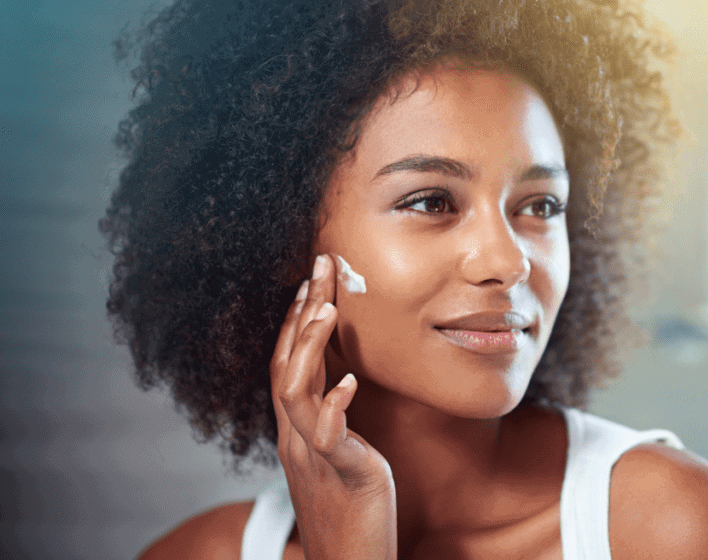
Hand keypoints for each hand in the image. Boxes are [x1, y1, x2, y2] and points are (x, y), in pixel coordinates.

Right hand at [270, 254, 397, 559]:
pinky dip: (334, 406)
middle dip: (301, 314)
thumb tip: (338, 382)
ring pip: (295, 393)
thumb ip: (331, 419)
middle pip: (286, 365)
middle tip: (319, 267)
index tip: (309, 279)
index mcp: (296, 430)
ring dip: (309, 348)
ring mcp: (313, 456)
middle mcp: (295, 438)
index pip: (286, 363)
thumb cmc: (350, 511)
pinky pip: (329, 438)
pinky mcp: (342, 475)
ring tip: (327, 309)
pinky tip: (350, 382)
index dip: (294, 320)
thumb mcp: (337, 455)